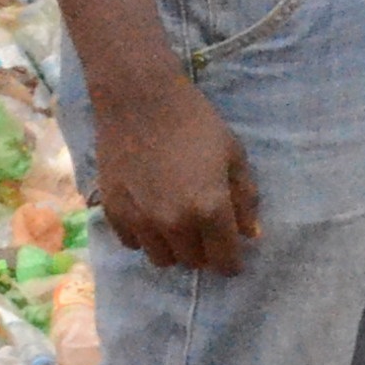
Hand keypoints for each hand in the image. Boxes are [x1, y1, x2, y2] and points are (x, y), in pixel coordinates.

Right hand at [93, 68, 263, 271]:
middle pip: (194, 262)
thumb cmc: (196, 124)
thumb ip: (245, 199)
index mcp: (209, 209)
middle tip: (205, 228)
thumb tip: (250, 234)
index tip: (233, 253)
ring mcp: (140, 221)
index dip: (233, 261)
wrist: (139, 101)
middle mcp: (174, 224)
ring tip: (177, 221)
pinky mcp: (113, 213)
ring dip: (174, 247)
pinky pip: (133, 244)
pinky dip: (145, 236)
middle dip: (205, 251)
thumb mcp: (234, 156)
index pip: (225, 261)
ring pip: (162, 259)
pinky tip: (150, 211)